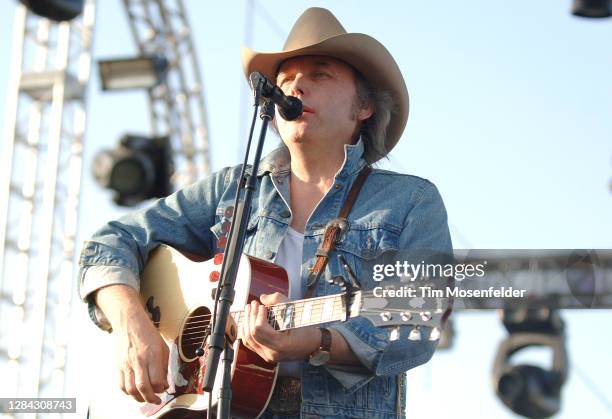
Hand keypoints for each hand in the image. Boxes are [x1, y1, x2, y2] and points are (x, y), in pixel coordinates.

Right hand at [95, 285, 168, 403]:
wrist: (131, 324)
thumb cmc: (148, 335)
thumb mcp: (163, 348)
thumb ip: (164, 367)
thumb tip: (164, 384)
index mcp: (152, 355)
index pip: (156, 380)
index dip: (161, 388)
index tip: (164, 389)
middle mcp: (139, 360)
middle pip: (143, 387)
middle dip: (150, 398)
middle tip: (156, 400)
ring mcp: (127, 364)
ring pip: (130, 389)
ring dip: (139, 398)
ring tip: (145, 398)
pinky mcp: (119, 365)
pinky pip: (122, 385)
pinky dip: (129, 392)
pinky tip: (135, 391)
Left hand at [239, 292, 318, 362]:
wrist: (312, 344)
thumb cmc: (305, 328)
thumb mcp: (295, 311)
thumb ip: (278, 301)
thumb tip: (262, 298)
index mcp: (281, 344)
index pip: (260, 329)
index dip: (258, 315)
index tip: (261, 305)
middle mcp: (272, 353)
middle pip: (252, 334)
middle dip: (251, 316)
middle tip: (253, 304)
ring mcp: (268, 356)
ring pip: (248, 339)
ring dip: (247, 323)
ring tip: (249, 310)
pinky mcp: (265, 355)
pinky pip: (250, 344)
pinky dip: (247, 332)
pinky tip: (247, 321)